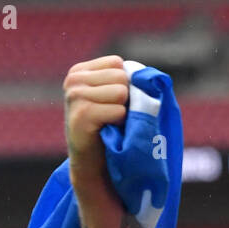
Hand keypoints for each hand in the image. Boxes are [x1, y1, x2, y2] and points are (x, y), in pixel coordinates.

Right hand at [63, 55, 128, 183]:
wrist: (93, 163)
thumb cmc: (109, 128)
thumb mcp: (113, 97)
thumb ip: (126, 80)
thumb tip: (154, 78)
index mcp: (80, 71)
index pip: (117, 63)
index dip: (125, 84)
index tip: (114, 102)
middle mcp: (74, 80)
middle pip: (121, 76)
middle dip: (125, 98)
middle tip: (113, 116)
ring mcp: (75, 96)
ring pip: (121, 92)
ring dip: (123, 111)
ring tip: (111, 123)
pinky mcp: (82, 115)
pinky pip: (119, 110)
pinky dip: (121, 122)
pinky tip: (109, 130)